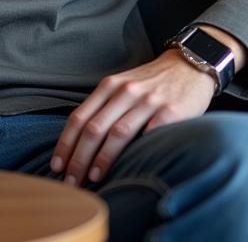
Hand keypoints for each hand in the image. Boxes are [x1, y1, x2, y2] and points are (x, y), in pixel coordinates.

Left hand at [49, 49, 215, 187]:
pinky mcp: (171, 111)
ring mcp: (148, 101)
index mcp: (110, 85)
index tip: (56, 166)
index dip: (65, 144)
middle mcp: (125, 91)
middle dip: (78, 159)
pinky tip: (128, 170)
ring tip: (93, 180)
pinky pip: (150, 135)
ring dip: (102, 160)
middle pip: (94, 128)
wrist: (190, 64)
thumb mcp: (124, 86)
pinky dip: (137, 153)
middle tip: (70, 182)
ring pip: (117, 133)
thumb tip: (79, 143)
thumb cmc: (153, 82)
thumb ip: (105, 107)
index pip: (79, 117)